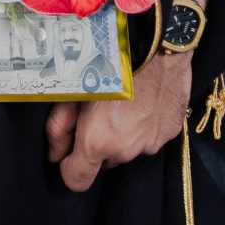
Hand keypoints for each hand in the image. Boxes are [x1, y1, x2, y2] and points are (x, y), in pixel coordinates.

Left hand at [46, 50, 192, 192]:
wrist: (156, 43)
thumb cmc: (108, 60)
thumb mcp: (73, 89)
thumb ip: (59, 127)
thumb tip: (54, 155)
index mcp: (97, 142)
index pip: (77, 181)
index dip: (70, 167)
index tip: (71, 150)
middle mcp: (125, 150)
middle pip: (105, 162)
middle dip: (99, 145)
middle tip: (100, 113)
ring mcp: (151, 143)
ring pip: (129, 149)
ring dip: (124, 135)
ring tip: (125, 102)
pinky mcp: (170, 132)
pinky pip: (150, 137)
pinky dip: (144, 125)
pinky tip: (144, 99)